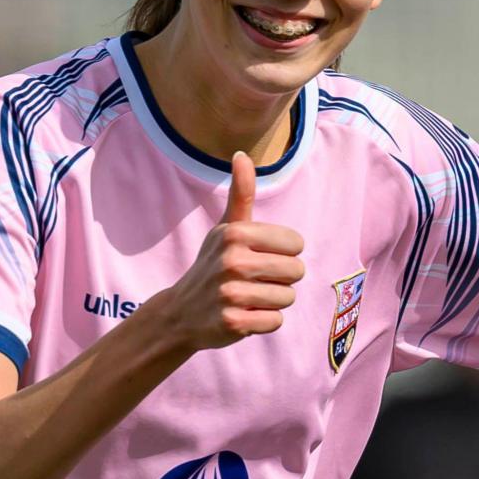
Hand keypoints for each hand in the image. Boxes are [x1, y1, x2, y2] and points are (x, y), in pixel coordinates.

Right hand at [144, 150, 303, 353]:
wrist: (181, 312)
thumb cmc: (213, 264)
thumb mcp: (225, 228)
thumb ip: (240, 194)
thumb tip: (241, 155)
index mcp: (235, 234)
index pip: (296, 243)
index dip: (284, 253)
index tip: (260, 257)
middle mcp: (232, 261)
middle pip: (296, 271)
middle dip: (282, 279)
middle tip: (255, 281)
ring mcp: (231, 293)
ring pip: (288, 298)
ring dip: (273, 301)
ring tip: (248, 298)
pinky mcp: (233, 322)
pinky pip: (275, 322)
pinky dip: (264, 322)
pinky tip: (244, 315)